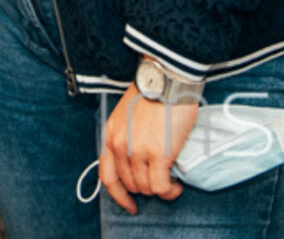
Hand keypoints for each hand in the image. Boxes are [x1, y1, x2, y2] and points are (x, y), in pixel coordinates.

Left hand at [100, 84, 200, 214]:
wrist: (166, 80)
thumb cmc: (152, 93)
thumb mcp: (126, 115)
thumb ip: (126, 137)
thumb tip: (136, 160)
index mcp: (110, 135)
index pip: (107, 176)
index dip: (118, 195)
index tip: (129, 203)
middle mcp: (120, 146)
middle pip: (130, 184)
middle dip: (145, 189)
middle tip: (160, 183)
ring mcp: (138, 151)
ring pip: (146, 188)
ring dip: (159, 191)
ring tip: (171, 184)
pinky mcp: (159, 154)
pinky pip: (161, 187)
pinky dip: (169, 192)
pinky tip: (176, 186)